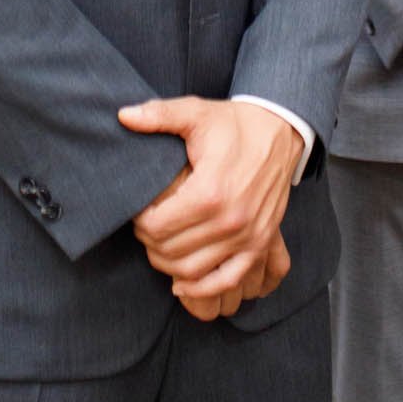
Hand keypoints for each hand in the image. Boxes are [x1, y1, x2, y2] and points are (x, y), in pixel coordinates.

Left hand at [121, 98, 299, 306]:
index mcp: (209, 191)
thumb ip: (158, 115)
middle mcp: (230, 220)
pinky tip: (183, 283)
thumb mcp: (195, 112)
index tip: (139, 209)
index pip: (155, 227)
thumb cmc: (233, 123)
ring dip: (168, 264)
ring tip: (161, 244)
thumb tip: (123, 116)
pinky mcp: (260, 244)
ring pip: (191, 271)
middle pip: (169, 252)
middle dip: (150, 242)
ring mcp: (247, 236)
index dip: (138, 221)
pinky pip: (226, 280)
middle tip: (147, 226)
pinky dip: (202, 289)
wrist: (279, 131)